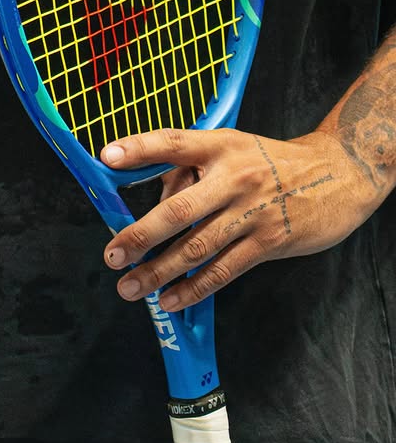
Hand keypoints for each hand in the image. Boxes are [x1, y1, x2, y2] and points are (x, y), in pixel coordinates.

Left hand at [99, 125, 378, 310]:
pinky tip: (172, 300)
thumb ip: (193, 169)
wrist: (337, 175)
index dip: (139, 148)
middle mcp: (234, 176)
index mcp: (220, 146)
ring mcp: (252, 211)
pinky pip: (224, 269)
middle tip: (113, 254)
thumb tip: (156, 202)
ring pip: (197, 246)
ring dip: (159, 271)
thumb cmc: (270, 163)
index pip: (173, 142)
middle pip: (179, 209)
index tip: (106, 157)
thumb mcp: (233, 149)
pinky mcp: (269, 241)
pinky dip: (194, 287)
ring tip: (131, 287)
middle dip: (140, 235)